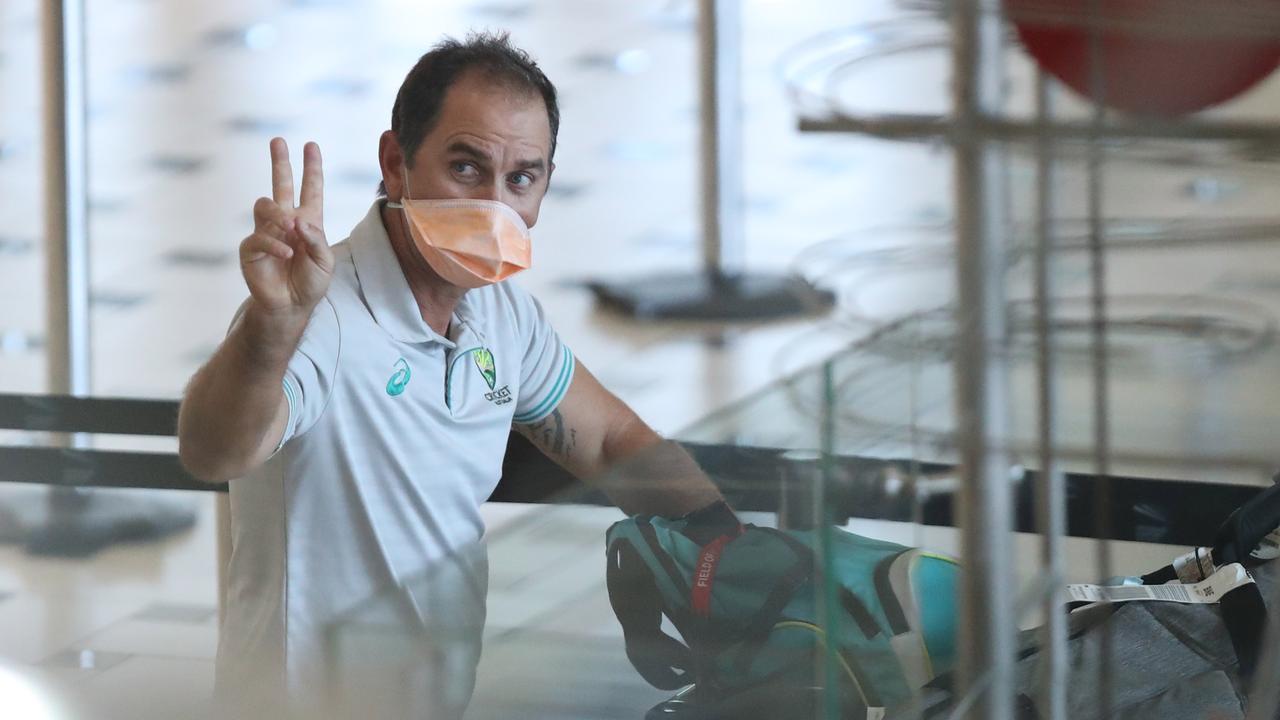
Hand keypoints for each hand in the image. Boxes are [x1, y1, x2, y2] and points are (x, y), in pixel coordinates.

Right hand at [239, 138, 333, 315]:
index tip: (311, 145)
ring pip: (264, 205)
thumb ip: (316, 239)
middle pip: (280, 184)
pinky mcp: (251, 249)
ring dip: (278, 214)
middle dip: (280, 162)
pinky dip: (274, 244)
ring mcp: (267, 232)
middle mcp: (286, 222)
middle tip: (277, 141)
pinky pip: (259, 237)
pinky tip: (286, 254)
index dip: (312, 168)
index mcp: (308, 221)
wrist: (292, 306)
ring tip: (290, 226)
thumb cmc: (311, 283)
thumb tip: (296, 220)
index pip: (311, 189)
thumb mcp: (325, 262)